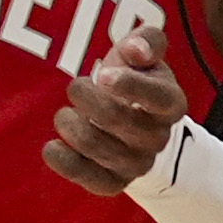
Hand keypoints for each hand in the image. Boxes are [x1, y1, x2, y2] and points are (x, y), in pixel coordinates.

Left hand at [44, 25, 188, 195]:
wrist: (131, 118)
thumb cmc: (134, 76)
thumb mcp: (144, 51)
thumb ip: (147, 40)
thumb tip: (136, 50)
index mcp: (171, 102)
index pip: (157, 97)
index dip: (129, 85)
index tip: (101, 74)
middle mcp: (159, 137)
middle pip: (119, 120)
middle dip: (87, 98)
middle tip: (75, 86)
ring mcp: (139, 163)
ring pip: (100, 148)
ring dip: (72, 126)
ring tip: (64, 115)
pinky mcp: (116, 182)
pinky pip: (92, 180)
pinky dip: (66, 163)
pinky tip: (51, 147)